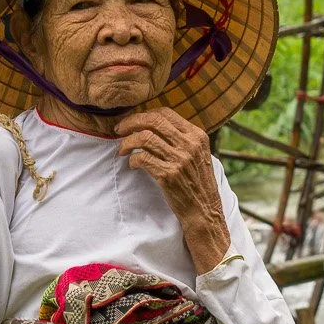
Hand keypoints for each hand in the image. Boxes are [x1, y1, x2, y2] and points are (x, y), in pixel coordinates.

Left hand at [114, 107, 231, 273]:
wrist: (204, 210)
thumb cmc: (197, 182)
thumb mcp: (197, 154)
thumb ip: (181, 138)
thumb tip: (152, 124)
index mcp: (197, 135)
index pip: (166, 113)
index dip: (144, 114)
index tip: (133, 121)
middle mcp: (189, 144)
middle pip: (153, 122)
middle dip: (131, 123)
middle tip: (119, 130)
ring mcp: (179, 159)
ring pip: (144, 138)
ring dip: (127, 143)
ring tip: (122, 150)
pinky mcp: (168, 175)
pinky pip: (142, 158)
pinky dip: (132, 160)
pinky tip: (132, 165)